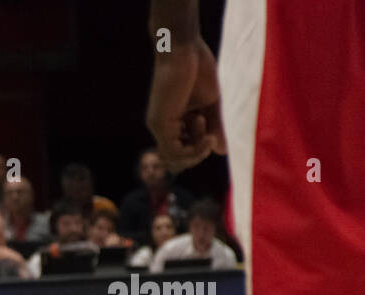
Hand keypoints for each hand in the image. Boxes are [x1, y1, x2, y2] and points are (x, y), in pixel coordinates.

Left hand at [146, 36, 226, 171]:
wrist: (184, 48)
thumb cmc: (198, 68)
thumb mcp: (211, 103)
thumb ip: (215, 126)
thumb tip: (221, 151)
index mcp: (173, 121)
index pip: (182, 151)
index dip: (199, 151)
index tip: (212, 133)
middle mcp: (162, 126)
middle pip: (178, 159)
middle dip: (198, 153)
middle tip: (209, 132)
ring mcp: (159, 125)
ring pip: (175, 159)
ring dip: (197, 151)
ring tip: (205, 125)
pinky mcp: (160, 122)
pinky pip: (174, 152)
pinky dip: (193, 150)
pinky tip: (206, 136)